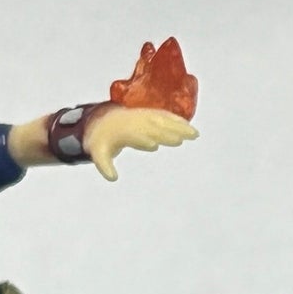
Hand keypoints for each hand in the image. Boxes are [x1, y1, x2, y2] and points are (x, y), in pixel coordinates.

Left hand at [81, 104, 198, 181]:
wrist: (104, 120)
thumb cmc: (103, 140)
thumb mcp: (99, 154)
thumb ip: (104, 166)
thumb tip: (112, 178)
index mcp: (123, 131)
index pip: (134, 135)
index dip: (142, 139)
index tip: (154, 145)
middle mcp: (135, 122)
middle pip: (152, 127)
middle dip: (166, 133)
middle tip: (181, 140)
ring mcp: (144, 116)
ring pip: (163, 120)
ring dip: (178, 126)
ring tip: (193, 134)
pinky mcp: (151, 114)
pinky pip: (165, 116)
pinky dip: (177, 120)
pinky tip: (189, 126)